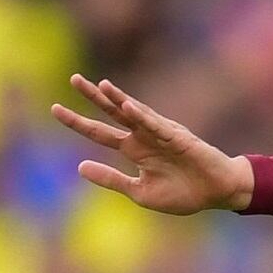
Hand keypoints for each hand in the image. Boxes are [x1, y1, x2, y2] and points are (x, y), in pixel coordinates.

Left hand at [51, 74, 253, 213]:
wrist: (218, 194)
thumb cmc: (184, 194)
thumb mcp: (140, 191)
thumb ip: (111, 179)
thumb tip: (79, 166)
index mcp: (134, 151)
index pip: (100, 132)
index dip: (77, 121)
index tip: (54, 108)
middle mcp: (144, 137)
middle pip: (114, 113)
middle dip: (93, 97)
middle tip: (73, 79)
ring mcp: (161, 135)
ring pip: (135, 113)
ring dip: (118, 98)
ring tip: (99, 85)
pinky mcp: (179, 138)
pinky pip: (157, 125)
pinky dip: (142, 116)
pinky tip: (127, 106)